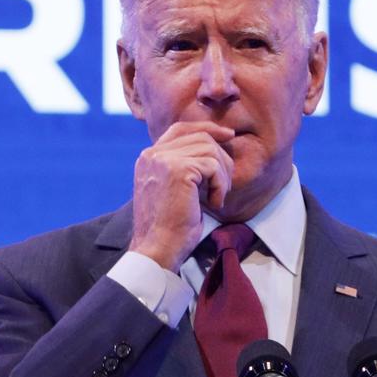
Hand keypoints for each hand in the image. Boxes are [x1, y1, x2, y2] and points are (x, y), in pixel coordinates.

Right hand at [129, 121, 234, 271]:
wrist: (158, 248)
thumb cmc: (169, 227)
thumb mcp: (173, 189)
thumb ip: (183, 167)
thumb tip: (213, 148)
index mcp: (149, 158)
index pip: (180, 129)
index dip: (206, 128)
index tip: (227, 135)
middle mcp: (152, 154)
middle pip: (199, 136)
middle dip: (221, 157)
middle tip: (225, 185)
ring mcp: (163, 160)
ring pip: (210, 149)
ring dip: (222, 174)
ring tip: (218, 197)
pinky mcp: (178, 170)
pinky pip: (213, 166)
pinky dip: (221, 185)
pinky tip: (214, 203)